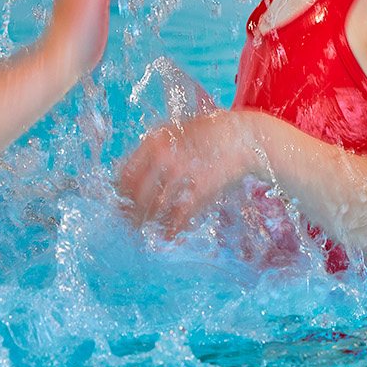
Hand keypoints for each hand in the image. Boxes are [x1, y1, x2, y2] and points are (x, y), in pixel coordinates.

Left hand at [117, 110, 264, 235]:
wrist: (245, 136)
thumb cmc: (211, 133)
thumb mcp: (177, 131)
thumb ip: (156, 149)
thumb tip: (134, 173)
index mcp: (155, 140)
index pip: (126, 173)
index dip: (121, 193)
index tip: (121, 203)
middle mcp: (164, 156)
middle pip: (137, 194)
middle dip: (132, 213)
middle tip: (132, 223)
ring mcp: (182, 173)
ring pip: (155, 207)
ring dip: (149, 222)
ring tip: (146, 230)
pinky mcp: (200, 188)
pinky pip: (179, 215)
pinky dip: (172, 228)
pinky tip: (169, 235)